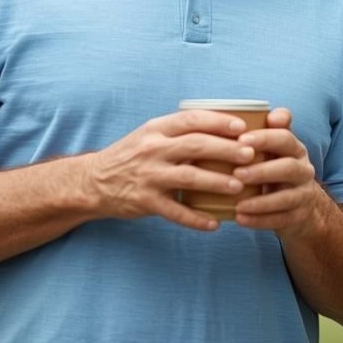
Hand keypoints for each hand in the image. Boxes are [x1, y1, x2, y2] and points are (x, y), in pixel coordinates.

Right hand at [87, 109, 250, 229]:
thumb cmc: (134, 155)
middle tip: (251, 154)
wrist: (92, 182)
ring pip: (188, 177)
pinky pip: (175, 212)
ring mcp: (148, 176)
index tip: (242, 126)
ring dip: (216, 182)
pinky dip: (196, 219)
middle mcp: (152, 150)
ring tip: (239, 186)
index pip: (192, 119)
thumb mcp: (152, 134)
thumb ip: (181, 131)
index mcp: (157, 129)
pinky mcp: (144, 202)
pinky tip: (215, 223)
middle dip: (226, 149)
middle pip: (196, 146)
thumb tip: (226, 127)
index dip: (218, 121)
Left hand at [231, 108, 321, 236]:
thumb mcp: (274, 149)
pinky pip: (281, 220)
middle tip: (236, 173)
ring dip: (261, 201)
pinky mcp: (299, 217)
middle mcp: (303, 169)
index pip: (285, 138)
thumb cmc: (276, 170)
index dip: (265, 138)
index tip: (241, 139)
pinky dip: (260, 220)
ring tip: (238, 204)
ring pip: (286, 197)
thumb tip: (270, 113)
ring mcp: (303, 194)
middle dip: (262, 171)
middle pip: (288, 167)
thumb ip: (268, 130)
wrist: (300, 206)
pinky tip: (240, 219)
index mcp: (295, 149)